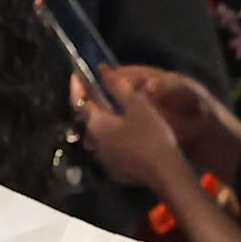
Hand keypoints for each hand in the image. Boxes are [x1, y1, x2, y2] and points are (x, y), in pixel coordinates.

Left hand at [76, 66, 194, 192]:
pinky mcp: (114, 171)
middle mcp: (94, 143)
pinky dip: (110, 141)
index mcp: (96, 124)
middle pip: (86, 121)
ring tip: (109, 116)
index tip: (76, 77)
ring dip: (99, 126)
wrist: (163, 173)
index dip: (78, 88)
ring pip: (96, 138)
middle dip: (88, 107)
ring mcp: (104, 160)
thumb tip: (101, 69)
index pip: (80, 102)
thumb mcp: (136, 105)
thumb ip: (117, 86)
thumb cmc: (150, 135)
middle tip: (94, 95)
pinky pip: (107, 151)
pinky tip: (122, 139)